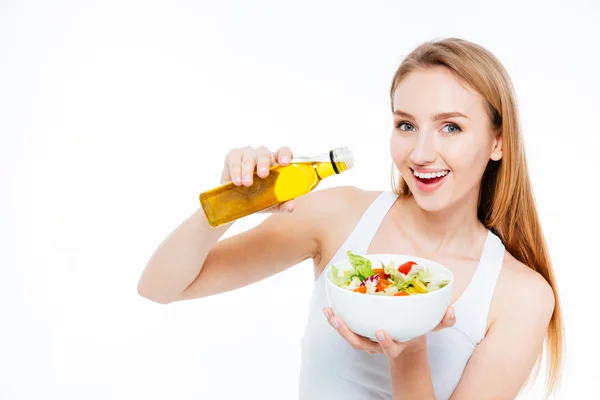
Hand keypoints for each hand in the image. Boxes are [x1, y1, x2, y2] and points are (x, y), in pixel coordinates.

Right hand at [220, 145, 295, 212]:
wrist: (236, 200)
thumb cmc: (258, 195)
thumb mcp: (271, 203)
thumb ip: (282, 204)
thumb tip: (291, 205)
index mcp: (276, 162)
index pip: (283, 152)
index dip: (285, 155)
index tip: (284, 163)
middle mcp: (263, 155)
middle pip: (265, 154)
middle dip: (264, 164)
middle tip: (263, 175)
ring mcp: (248, 154)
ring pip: (249, 158)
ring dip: (248, 171)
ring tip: (246, 183)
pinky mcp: (234, 156)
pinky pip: (235, 160)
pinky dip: (236, 171)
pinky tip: (237, 181)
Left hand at [323, 306, 455, 359]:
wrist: (408, 341)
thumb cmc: (419, 329)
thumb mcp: (434, 325)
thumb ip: (444, 320)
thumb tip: (451, 310)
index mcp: (396, 344)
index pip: (390, 348)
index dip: (386, 343)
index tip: (382, 332)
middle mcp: (378, 345)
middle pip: (362, 345)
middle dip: (349, 335)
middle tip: (339, 321)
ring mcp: (368, 340)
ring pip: (350, 338)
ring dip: (338, 326)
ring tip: (329, 313)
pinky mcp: (360, 332)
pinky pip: (346, 328)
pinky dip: (336, 320)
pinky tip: (328, 307)